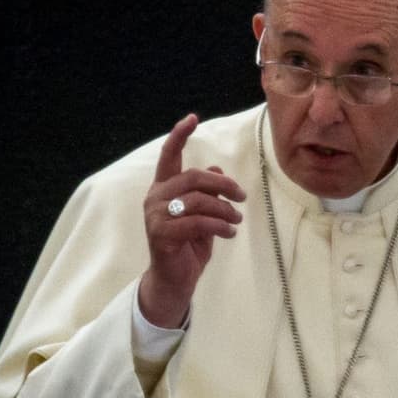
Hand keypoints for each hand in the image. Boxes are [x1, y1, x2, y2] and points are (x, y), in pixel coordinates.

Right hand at [138, 114, 246, 328]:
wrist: (176, 279)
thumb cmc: (189, 245)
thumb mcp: (203, 215)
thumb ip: (207, 193)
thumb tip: (217, 169)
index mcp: (164, 188)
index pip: (169, 155)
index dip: (179, 135)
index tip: (193, 118)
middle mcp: (155, 197)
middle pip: (193, 177)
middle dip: (223, 185)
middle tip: (242, 196)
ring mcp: (156, 215)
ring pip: (198, 200)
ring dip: (225, 209)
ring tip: (236, 221)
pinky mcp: (162, 234)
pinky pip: (197, 222)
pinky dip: (220, 226)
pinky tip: (229, 233)